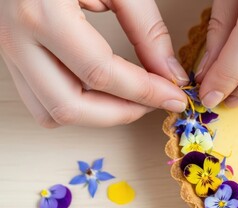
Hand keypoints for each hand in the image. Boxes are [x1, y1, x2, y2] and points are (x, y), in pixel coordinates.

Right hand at [0, 0, 188, 127]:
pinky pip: (41, 103)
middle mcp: (19, 39)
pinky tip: (102, 92)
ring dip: (97, 116)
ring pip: (52, 113)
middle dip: (122, 113)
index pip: (102, 73)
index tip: (173, 96)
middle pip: (71, 106)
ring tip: (130, 99)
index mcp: (43, 13)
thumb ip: (147, 30)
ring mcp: (11, 52)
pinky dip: (76, 107)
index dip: (145, 92)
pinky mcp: (14, 58)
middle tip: (154, 102)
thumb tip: (170, 74)